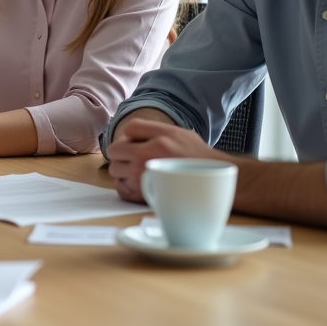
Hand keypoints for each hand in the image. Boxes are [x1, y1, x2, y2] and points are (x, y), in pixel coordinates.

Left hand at [106, 117, 222, 201]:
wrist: (212, 182)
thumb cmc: (194, 155)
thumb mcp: (176, 132)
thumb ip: (149, 129)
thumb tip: (125, 132)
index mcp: (157, 141)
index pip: (127, 131)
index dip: (130, 136)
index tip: (137, 143)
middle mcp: (146, 159)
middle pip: (114, 151)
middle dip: (122, 153)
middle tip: (135, 157)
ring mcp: (142, 179)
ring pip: (114, 171)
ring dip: (123, 170)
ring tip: (139, 171)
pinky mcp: (142, 196)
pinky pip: (120, 188)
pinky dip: (125, 186)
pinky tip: (137, 183)